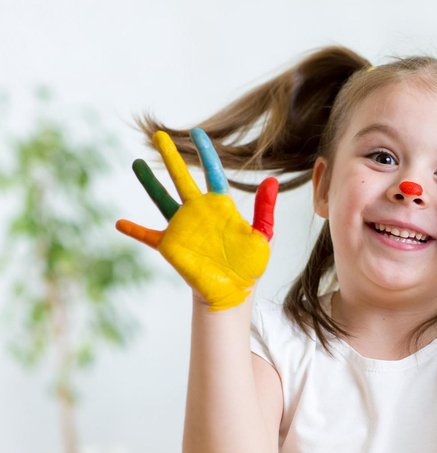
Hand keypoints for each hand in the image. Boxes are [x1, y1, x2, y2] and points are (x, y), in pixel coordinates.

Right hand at [116, 129, 277, 310]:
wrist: (234, 290)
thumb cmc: (250, 264)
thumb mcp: (263, 235)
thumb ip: (265, 209)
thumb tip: (272, 181)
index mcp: (221, 205)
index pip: (212, 172)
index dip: (206, 152)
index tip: (198, 133)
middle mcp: (199, 211)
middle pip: (181, 177)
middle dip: (170, 156)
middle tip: (159, 135)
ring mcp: (182, 226)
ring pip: (161, 198)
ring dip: (148, 182)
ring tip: (136, 163)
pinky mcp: (170, 245)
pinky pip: (148, 236)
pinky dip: (134, 230)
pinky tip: (119, 223)